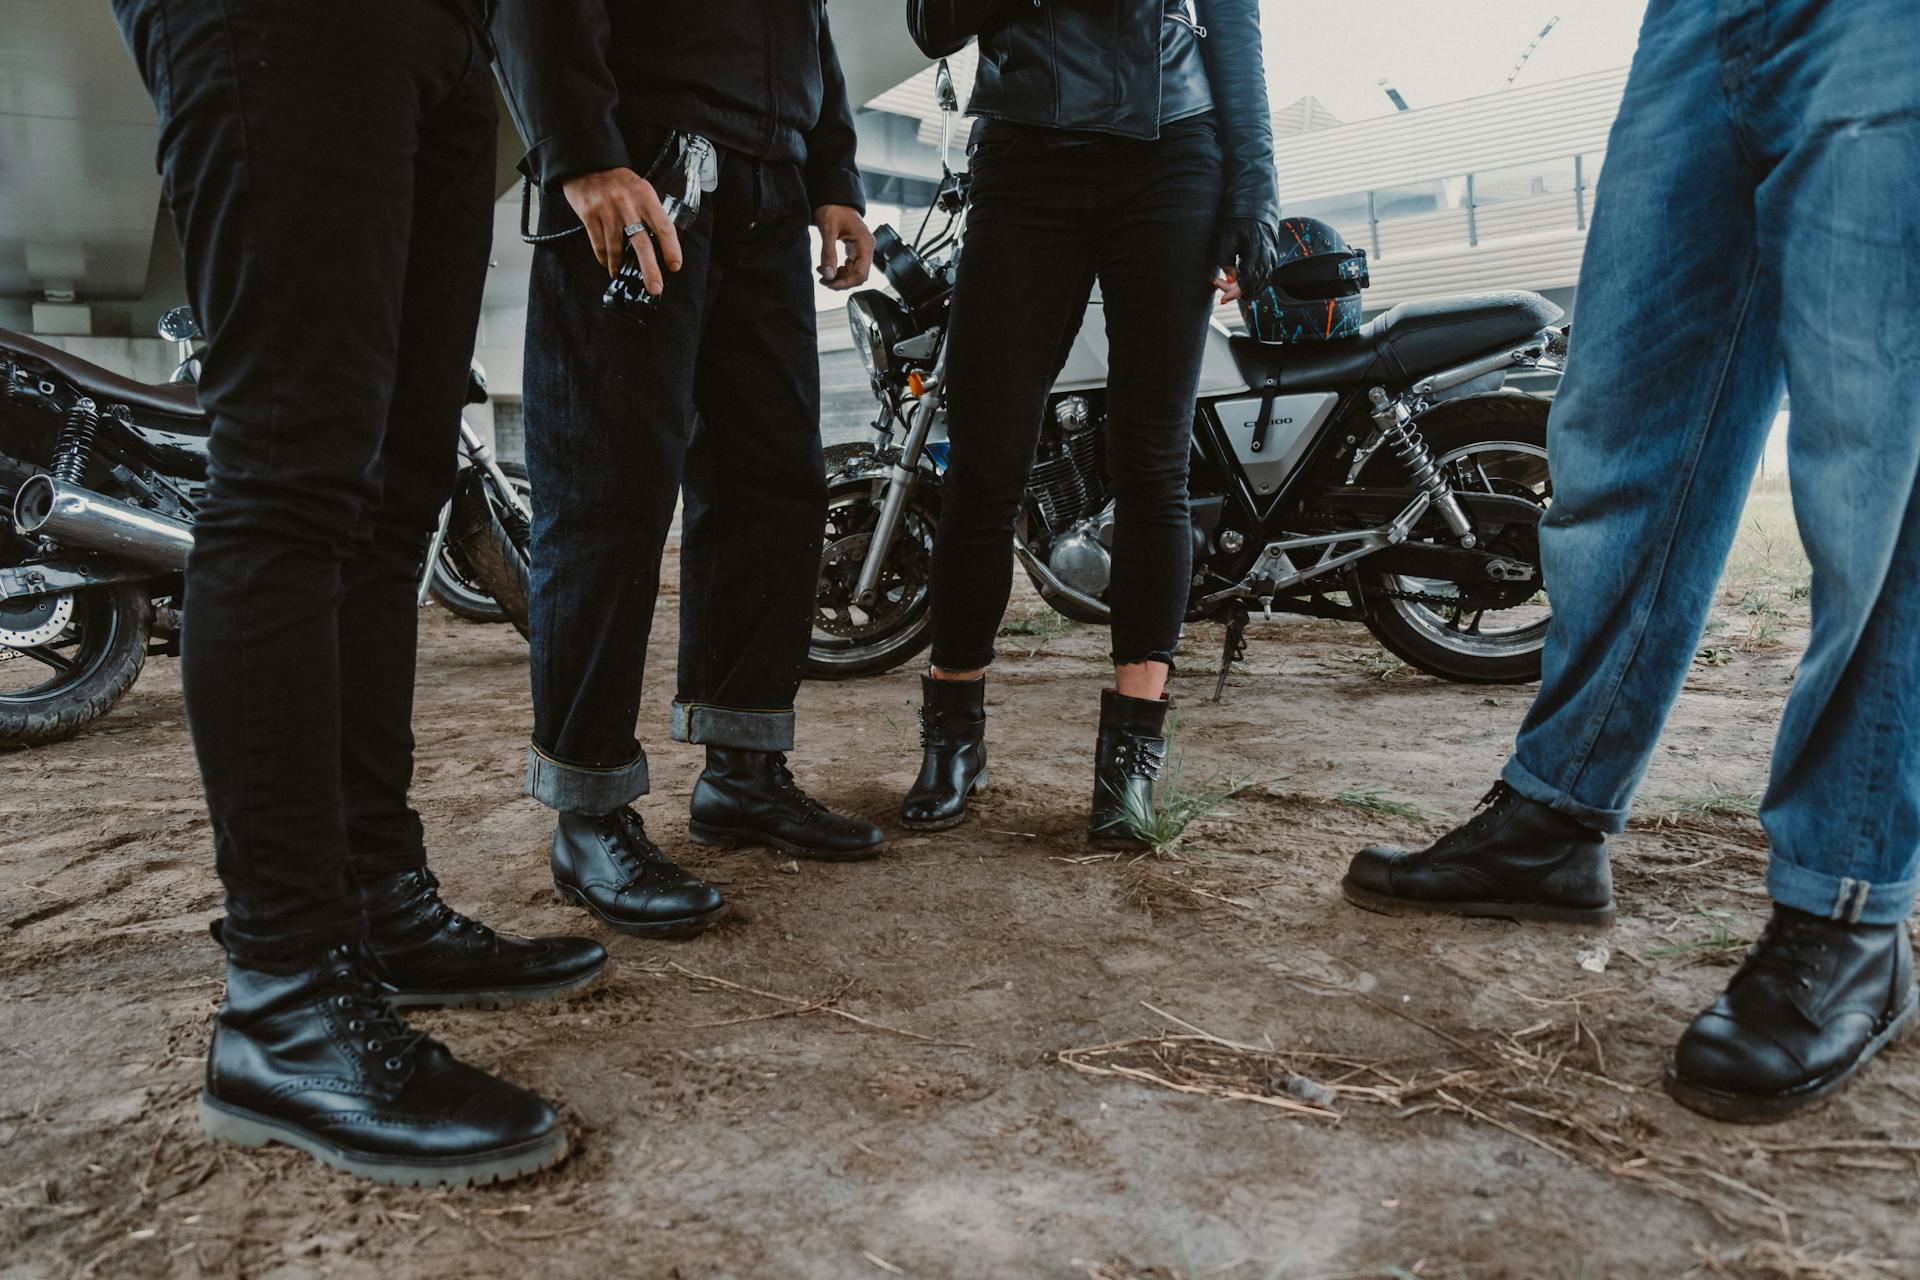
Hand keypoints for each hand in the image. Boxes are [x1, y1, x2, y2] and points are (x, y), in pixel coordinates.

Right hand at [561, 167, 684, 287]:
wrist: (588, 163)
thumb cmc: (619, 181)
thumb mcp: (641, 190)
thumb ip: (650, 213)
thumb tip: (660, 245)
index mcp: (645, 196)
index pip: (664, 226)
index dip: (671, 248)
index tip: (675, 266)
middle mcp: (627, 204)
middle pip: (641, 242)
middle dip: (650, 269)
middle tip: (655, 288)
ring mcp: (606, 210)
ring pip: (616, 248)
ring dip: (620, 266)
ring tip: (622, 275)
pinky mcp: (589, 215)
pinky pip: (599, 244)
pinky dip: (605, 259)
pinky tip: (609, 264)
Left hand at [815, 204, 874, 289]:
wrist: (835, 199)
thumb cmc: (834, 209)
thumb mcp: (828, 230)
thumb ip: (828, 254)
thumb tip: (828, 275)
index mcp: (865, 243)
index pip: (861, 273)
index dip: (846, 283)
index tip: (830, 284)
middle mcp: (867, 248)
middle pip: (859, 276)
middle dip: (841, 281)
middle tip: (823, 281)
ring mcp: (862, 250)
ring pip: (854, 274)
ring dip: (839, 278)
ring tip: (823, 274)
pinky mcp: (855, 250)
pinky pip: (850, 267)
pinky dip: (839, 271)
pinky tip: (827, 268)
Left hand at [1211, 216, 1277, 302]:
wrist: (1254, 211)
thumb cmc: (1238, 223)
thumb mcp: (1226, 240)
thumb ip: (1226, 261)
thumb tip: (1230, 280)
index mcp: (1257, 254)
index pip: (1248, 283)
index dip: (1235, 293)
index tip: (1222, 299)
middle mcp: (1267, 260)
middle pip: (1253, 288)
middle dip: (1235, 291)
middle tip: (1218, 281)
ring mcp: (1271, 261)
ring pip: (1258, 286)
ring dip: (1242, 288)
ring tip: (1224, 279)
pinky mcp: (1271, 262)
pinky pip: (1262, 280)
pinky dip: (1249, 284)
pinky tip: (1236, 277)